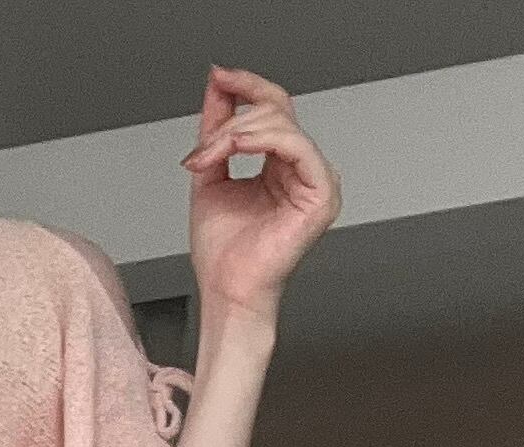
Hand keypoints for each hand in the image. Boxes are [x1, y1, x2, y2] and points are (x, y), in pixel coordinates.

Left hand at [181, 65, 339, 322]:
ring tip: (209, 157)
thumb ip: (216, 129)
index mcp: (282, 164)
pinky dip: (261, 140)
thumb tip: (218, 85)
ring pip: (282, 124)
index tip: (218, 77)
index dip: (246, 87)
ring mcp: (317, 180)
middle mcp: (303, 168)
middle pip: (276, 109)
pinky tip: (236, 148)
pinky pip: (296, 145)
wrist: (227, 292)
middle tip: (202, 147)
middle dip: (231, 120)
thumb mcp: (211, 173)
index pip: (272, 109)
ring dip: (237, 132)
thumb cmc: (223, 252)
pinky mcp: (322, 194)